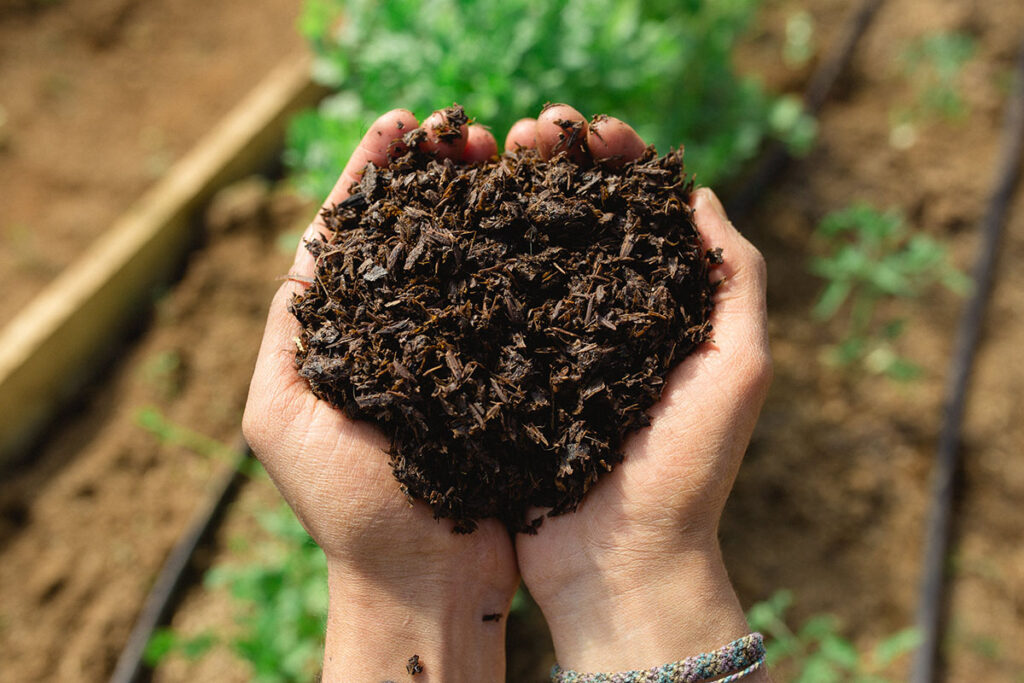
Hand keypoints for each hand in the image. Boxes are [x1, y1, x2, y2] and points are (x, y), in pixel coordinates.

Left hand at [242, 108, 517, 682]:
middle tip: (467, 131)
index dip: (374, 172)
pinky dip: (526, 256)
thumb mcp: (284, 417)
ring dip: (486, 201)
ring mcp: (459, 350)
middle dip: (437, 174)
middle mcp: (405, 332)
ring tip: (508, 157)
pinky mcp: (508, 373)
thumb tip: (304, 259)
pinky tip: (543, 220)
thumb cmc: (351, 509)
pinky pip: (515, 303)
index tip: (403, 123)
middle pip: (418, 233)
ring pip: (471, 258)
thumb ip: (289, 335)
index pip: (354, 232)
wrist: (428, 580)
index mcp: (346, 332)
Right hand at [513, 105, 772, 675]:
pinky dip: (472, 260)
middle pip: (577, 219)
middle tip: (527, 131)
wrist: (618, 562)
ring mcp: (547, 343)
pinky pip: (486, 306)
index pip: (638, 212)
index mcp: (658, 306)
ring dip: (510, 197)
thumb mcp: (737, 367)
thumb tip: (698, 192)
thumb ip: (734, 279)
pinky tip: (453, 224)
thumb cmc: (686, 470)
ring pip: (526, 251)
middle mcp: (600, 316)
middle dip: (556, 165)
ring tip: (487, 158)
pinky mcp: (504, 373)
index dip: (618, 161)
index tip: (591, 131)